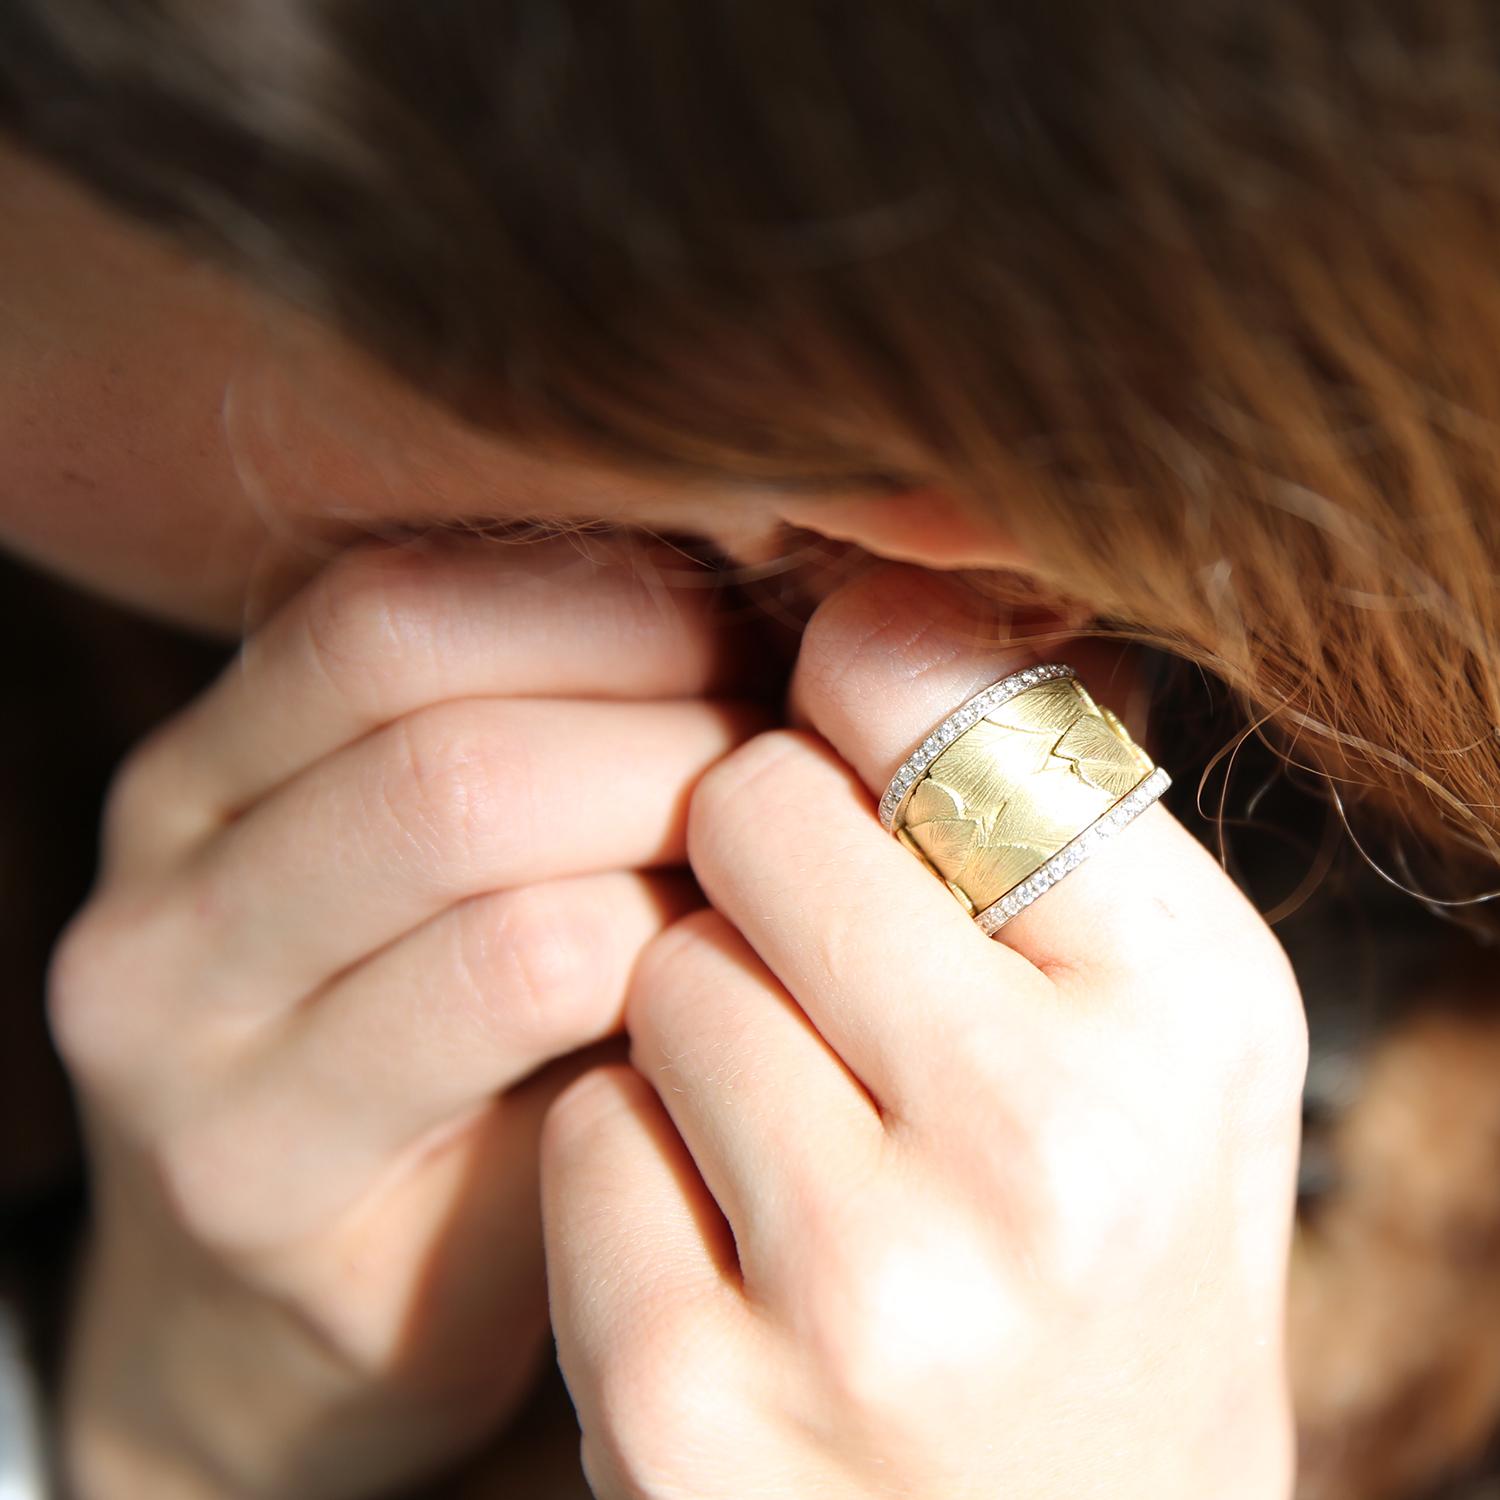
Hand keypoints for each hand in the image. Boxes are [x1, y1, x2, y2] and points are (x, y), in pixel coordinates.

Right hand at [48, 534, 770, 1497]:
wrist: (304, 1309)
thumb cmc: (436, 1056)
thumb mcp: (448, 871)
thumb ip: (544, 737)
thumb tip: (756, 598)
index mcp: (200, 781)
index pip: (387, 616)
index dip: (596, 609)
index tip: (743, 635)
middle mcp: (158, 908)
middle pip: (447, 755)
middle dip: (665, 739)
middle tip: (791, 766)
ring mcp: (187, 1066)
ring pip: (492, 887)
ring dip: (680, 859)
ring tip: (772, 871)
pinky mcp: (267, 1192)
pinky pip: (517, 1011)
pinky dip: (662, 972)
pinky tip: (724, 979)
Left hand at [542, 562, 1306, 1499]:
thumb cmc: (1110, 1238)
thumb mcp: (1158, 1015)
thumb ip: (1040, 802)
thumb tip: (868, 585)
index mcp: (1181, 1010)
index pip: (933, 697)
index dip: (858, 689)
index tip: (845, 720)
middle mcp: (1041, 1153)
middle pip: (746, 811)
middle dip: (760, 857)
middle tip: (826, 957)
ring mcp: (860, 1295)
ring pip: (650, 968)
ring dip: (697, 1018)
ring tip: (801, 1124)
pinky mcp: (689, 1405)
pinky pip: (578, 1131)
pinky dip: (633, 1157)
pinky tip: (733, 1240)